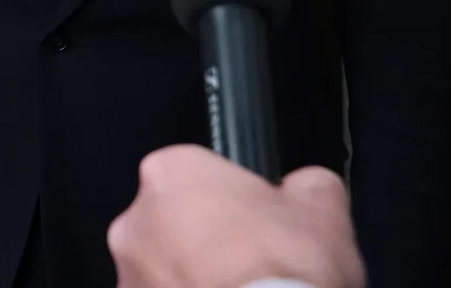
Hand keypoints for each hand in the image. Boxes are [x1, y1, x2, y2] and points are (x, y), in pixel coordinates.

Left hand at [106, 145, 364, 287]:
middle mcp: (133, 221)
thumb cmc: (286, 268)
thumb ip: (305, 184)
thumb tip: (303, 186)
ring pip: (163, 271)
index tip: (259, 227)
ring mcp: (127, 276)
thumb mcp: (323, 207)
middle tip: (251, 268)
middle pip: (173, 224)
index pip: (199, 175)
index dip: (234, 202)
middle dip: (206, 242)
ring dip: (192, 280)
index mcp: (170, 172)